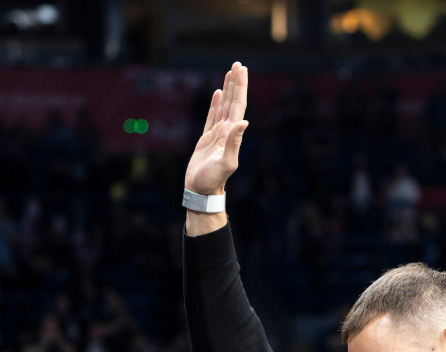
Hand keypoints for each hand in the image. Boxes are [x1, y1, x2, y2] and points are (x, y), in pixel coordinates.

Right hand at [184, 61, 248, 195]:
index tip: (241, 70)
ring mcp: (217, 134)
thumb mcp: (226, 163)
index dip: (240, 87)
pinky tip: (218, 93)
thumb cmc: (213, 181)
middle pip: (233, 102)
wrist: (202, 192)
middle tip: (237, 64)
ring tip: (230, 73)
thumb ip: (234, 143)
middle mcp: (227, 132)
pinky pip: (212, 116)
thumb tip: (244, 123)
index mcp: (233, 134)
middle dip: (236, 83)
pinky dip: (216, 103)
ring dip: (228, 90)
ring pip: (224, 106)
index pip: (238, 105)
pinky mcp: (206, 139)